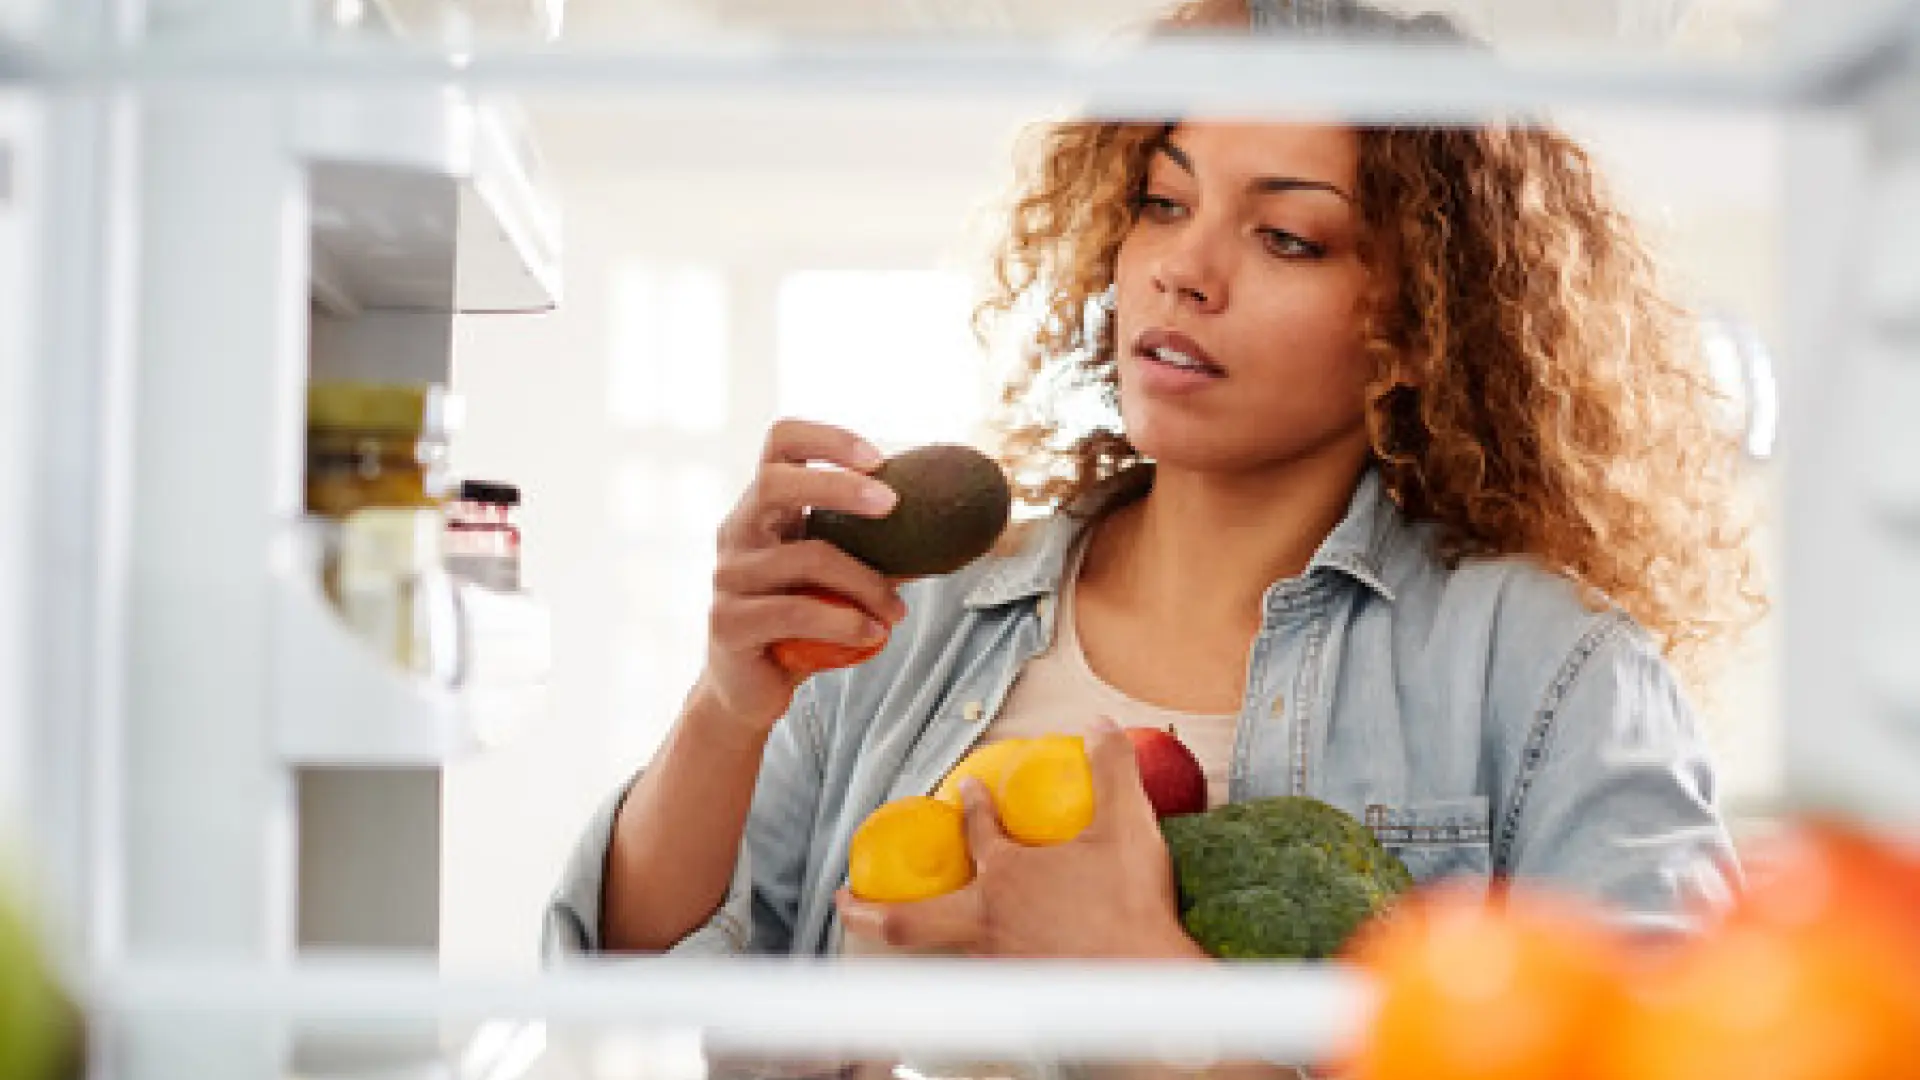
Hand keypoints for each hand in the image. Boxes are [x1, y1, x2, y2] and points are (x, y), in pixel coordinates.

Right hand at [694, 420, 905, 735]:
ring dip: (867, 583)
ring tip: (897, 613)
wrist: (750, 689)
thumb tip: (952, 530)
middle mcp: (737, 532)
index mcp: (764, 508)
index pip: (781, 442)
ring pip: (807, 557)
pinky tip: (874, 634)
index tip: (880, 458)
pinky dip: (847, 622)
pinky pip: (797, 612)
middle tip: (893, 505)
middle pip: (775, 482)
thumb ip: (879, 550)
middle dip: (839, 486)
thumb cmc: (802, 622)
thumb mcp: (839, 576)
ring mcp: (727, 576)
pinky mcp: (728, 622)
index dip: (828, 439)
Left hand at [837, 717, 1207, 959]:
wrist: (1145, 985)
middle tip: (843, 902)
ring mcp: (998, 964)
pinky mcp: (1018, 996)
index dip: (972, 806)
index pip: (978, 831)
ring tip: (905, 931)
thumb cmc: (1130, 909)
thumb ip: (1111, 769)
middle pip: (908, 919)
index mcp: (1007, 875)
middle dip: (868, 909)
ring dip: (920, 936)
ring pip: (942, 949)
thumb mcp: (1126, 824)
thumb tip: (1098, 726)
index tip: (967, 792)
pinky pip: (977, 979)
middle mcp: (989, 922)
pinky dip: (963, 970)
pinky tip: (979, 969)